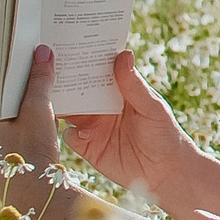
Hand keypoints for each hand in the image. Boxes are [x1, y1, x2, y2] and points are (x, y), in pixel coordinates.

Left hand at [0, 44, 64, 183]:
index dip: (13, 59)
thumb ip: (39, 81)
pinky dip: (33, 108)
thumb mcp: (38, 111)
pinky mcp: (7, 145)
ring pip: (13, 103)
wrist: (35, 197)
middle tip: (45, 56)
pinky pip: (19, 118)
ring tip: (52, 77)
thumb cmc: (30, 153)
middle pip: (5, 88)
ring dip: (31, 91)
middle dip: (25, 74)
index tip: (30, 45)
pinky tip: (52, 103)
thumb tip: (43, 52)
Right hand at [59, 50, 201, 198]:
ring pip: (68, 112)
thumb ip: (134, 85)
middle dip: (64, 81)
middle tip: (52, 70)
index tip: (69, 45)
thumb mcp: (152, 107)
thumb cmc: (165, 134)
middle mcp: (100, 107)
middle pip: (76, 90)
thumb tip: (124, 54)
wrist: (166, 174)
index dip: (83, 60)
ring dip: (62, 106)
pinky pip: (70, 137)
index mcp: (116, 91)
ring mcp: (92, 126)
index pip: (95, 72)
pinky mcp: (88, 148)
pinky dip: (71, 133)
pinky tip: (80, 132)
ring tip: (56, 98)